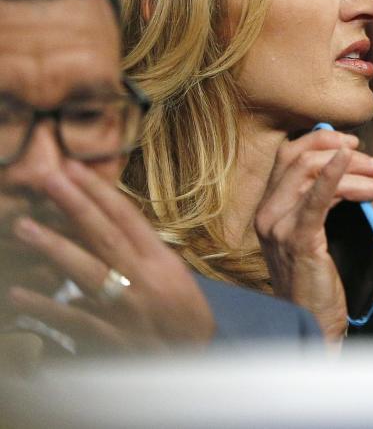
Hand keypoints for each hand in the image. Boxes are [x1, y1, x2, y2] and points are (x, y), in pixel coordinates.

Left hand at [6, 160, 214, 353]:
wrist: (198, 361)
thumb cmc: (186, 319)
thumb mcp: (172, 281)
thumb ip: (138, 260)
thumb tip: (107, 233)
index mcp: (161, 261)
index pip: (127, 218)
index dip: (100, 191)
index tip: (74, 168)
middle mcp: (145, 278)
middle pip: (105, 235)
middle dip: (76, 204)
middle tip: (49, 178)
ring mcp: (128, 307)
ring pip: (87, 270)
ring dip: (54, 247)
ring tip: (24, 226)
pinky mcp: (114, 337)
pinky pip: (74, 319)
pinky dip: (46, 308)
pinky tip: (18, 295)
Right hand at [255, 129, 372, 340]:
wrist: (311, 324)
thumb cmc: (318, 280)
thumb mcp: (315, 233)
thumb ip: (324, 200)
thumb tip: (355, 165)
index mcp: (268, 207)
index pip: (289, 154)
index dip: (322, 140)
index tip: (354, 143)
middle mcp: (267, 212)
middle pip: (304, 158)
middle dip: (348, 154)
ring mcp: (278, 226)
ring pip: (315, 173)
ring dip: (359, 170)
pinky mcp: (298, 240)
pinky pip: (317, 197)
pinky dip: (335, 173)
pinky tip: (350, 158)